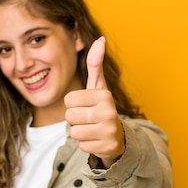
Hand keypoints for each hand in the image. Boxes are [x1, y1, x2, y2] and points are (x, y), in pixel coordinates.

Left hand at [64, 36, 124, 167]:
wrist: (118, 136)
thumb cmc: (101, 108)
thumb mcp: (98, 86)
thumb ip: (95, 63)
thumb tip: (100, 39)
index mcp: (104, 95)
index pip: (69, 100)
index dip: (74, 104)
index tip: (87, 105)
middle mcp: (109, 112)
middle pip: (70, 117)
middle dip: (75, 119)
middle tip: (89, 119)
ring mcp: (109, 131)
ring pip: (74, 132)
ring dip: (80, 132)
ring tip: (92, 128)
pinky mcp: (107, 148)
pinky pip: (81, 146)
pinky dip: (86, 144)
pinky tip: (96, 139)